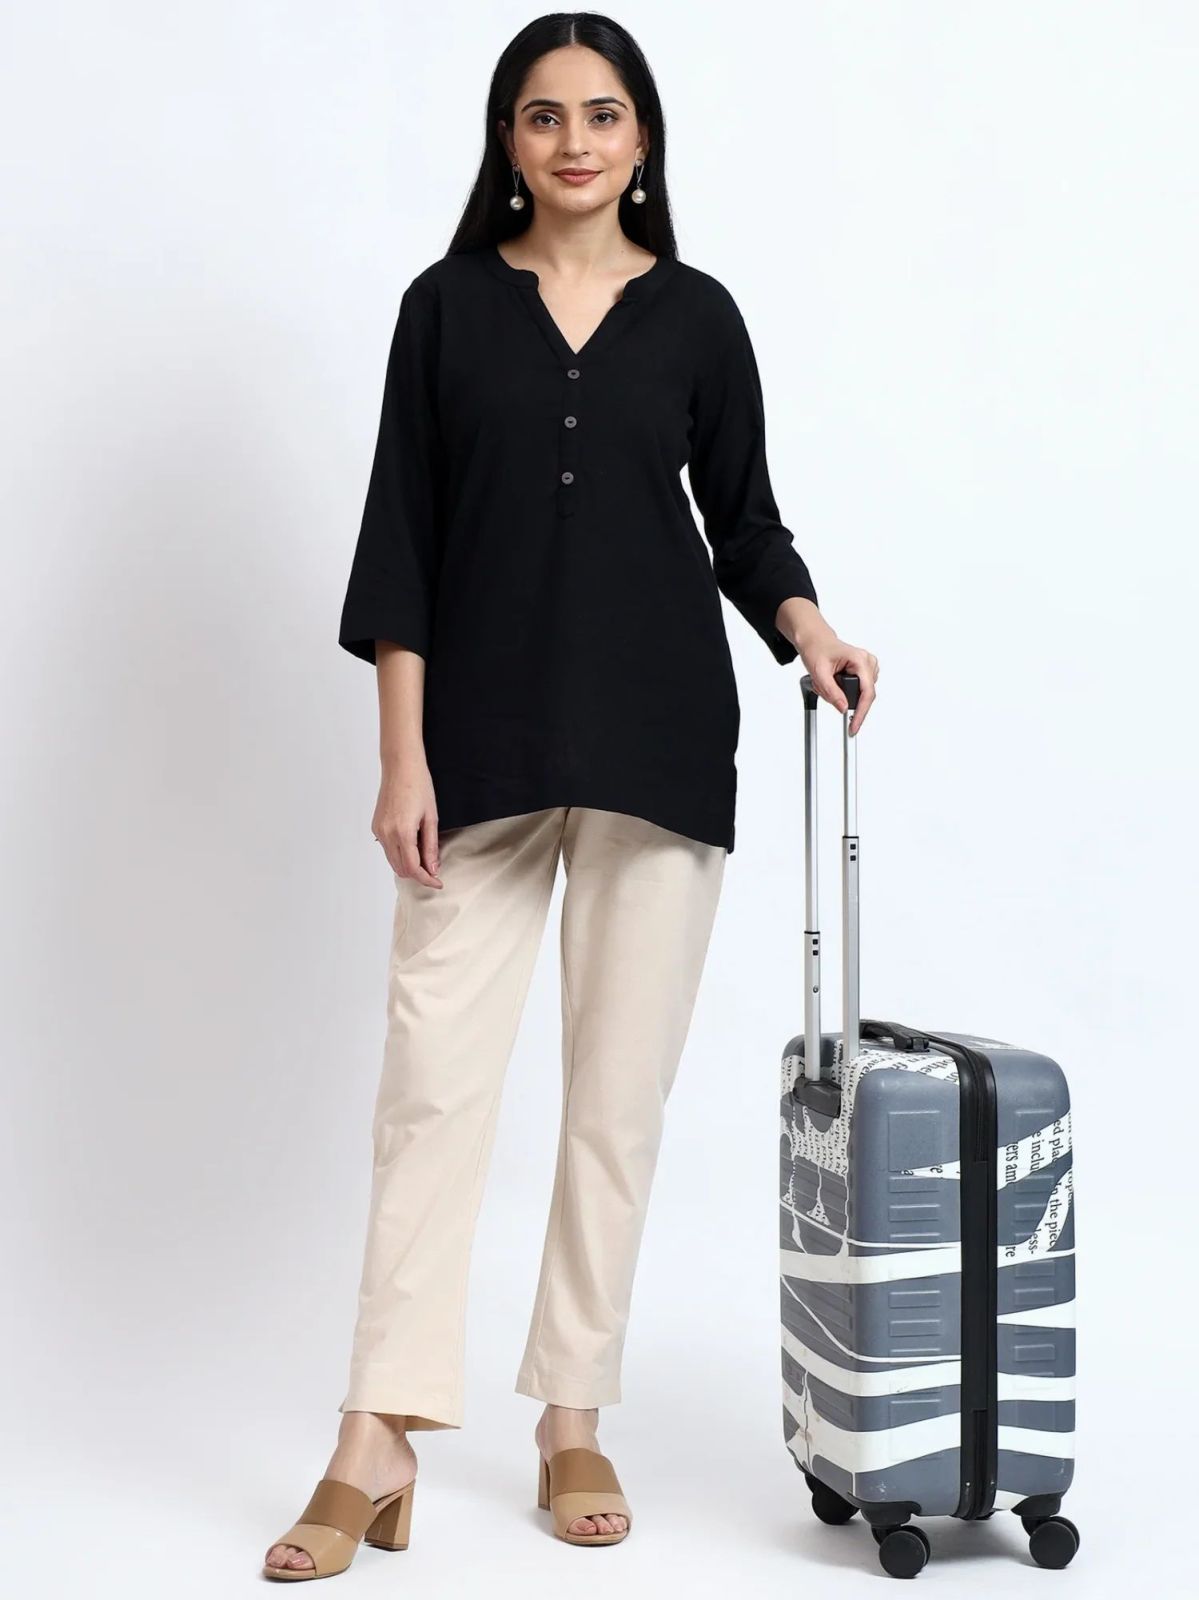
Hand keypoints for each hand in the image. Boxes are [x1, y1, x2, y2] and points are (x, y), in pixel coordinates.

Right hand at [372, 759, 444, 887]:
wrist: (400, 766)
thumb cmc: (419, 786)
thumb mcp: (431, 818)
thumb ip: (431, 846)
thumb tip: (433, 868)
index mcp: (402, 832)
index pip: (413, 868)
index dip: (427, 879)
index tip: (438, 882)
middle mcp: (386, 834)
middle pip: (401, 869)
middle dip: (418, 874)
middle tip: (434, 870)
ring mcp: (379, 831)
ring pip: (392, 861)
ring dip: (408, 865)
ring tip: (425, 859)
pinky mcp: (376, 826)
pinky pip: (387, 849)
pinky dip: (399, 854)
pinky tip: (412, 846)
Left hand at [797, 632, 879, 735]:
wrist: (815, 641)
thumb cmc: (817, 650)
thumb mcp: (819, 673)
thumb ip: (832, 692)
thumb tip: (844, 708)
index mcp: (860, 660)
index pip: (867, 693)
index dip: (861, 713)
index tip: (854, 727)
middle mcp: (868, 662)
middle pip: (863, 695)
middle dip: (843, 698)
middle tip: (824, 689)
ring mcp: (868, 666)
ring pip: (859, 694)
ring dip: (841, 694)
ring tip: (826, 682)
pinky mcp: (864, 671)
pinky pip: (858, 690)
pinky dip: (843, 691)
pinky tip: (833, 681)